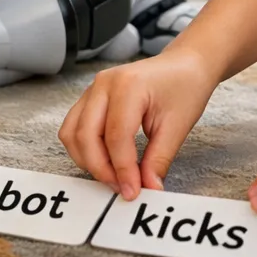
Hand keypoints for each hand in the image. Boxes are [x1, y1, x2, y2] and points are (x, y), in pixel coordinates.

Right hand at [58, 49, 219, 198]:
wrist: (185, 65)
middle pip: (85, 136)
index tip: (132, 191)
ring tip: (114, 176)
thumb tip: (147, 188)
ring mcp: (93, 88)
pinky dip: (85, 149)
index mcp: (128, 85)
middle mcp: (104, 84)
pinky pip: (74, 127)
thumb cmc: (185, 87)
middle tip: (122, 188)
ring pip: (72, 133)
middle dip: (101, 168)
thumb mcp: (178, 126)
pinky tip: (106, 160)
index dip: (122, 170)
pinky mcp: (90, 97)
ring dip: (88, 160)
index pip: (115, 136)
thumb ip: (158, 159)